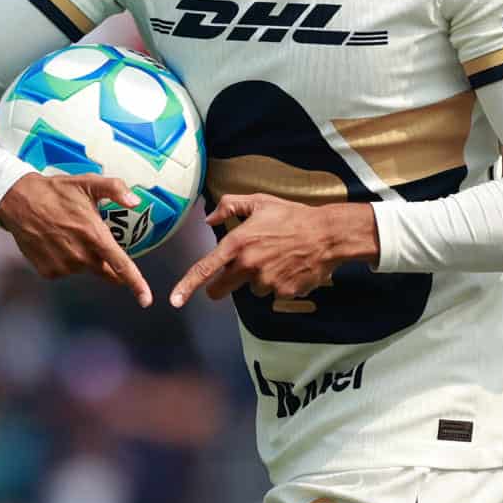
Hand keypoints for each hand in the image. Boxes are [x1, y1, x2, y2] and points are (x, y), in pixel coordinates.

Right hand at [0, 173, 151, 307]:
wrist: (18, 201)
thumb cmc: (56, 191)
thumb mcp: (88, 183)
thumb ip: (115, 189)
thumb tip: (136, 201)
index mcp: (94, 236)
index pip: (121, 265)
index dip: (136, 284)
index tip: (146, 300)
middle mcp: (80, 255)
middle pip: (105, 269)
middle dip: (106, 260)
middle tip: (92, 239)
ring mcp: (63, 266)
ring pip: (84, 268)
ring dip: (83, 256)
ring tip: (68, 233)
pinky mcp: (48, 272)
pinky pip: (66, 271)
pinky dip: (65, 259)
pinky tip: (55, 242)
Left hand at [169, 194, 377, 307]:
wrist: (327, 234)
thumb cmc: (293, 216)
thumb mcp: (259, 202)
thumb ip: (230, 206)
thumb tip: (209, 218)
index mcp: (238, 244)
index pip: (206, 269)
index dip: (187, 286)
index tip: (175, 300)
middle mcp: (248, 265)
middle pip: (221, 289)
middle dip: (221, 285)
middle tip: (235, 271)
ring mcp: (266, 281)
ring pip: (251, 289)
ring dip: (258, 279)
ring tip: (277, 259)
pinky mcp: (283, 292)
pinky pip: (274, 293)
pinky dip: (279, 283)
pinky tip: (291, 266)